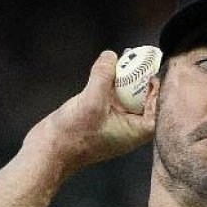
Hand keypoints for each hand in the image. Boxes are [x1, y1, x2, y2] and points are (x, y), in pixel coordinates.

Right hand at [25, 50, 155, 175]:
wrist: (49, 151)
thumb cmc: (73, 135)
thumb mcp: (92, 101)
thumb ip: (103, 76)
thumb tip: (111, 55)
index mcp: (136, 130)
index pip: (157, 106)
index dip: (156, 87)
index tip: (150, 69)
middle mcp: (128, 127)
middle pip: (142, 98)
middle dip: (139, 78)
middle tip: (136, 57)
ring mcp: (114, 122)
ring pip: (125, 96)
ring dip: (123, 78)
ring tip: (122, 58)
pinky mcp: (100, 117)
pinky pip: (111, 97)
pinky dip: (110, 84)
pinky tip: (105, 69)